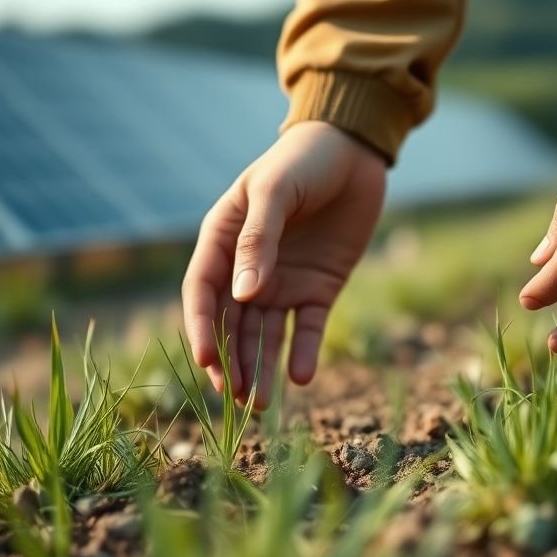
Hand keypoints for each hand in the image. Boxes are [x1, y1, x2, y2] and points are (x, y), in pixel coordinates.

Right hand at [183, 121, 385, 408]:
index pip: (203, 292)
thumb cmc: (303, 161)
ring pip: (265, 335)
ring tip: (261, 405)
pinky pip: (307, 328)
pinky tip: (301, 377)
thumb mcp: (275, 192)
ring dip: (260, 368)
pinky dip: (303, 353)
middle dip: (231, 362)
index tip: (208, 363)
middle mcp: (248, 268)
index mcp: (223, 240)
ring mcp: (283, 281)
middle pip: (231, 324)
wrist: (354, 151)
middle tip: (236, 399)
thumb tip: (244, 296)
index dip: (202, 329)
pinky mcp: (318, 289)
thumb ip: (258, 241)